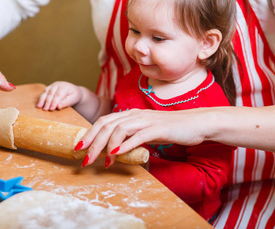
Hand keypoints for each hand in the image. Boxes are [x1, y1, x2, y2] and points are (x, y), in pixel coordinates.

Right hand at [37, 81, 82, 110]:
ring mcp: (52, 85)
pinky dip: (41, 98)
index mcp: (65, 86)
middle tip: (45, 109)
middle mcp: (57, 84)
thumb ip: (66, 102)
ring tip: (39, 107)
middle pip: (51, 93)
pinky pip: (44, 92)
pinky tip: (39, 104)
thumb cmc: (74, 96)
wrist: (74, 91)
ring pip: (46, 92)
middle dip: (47, 102)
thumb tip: (58, 107)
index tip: (51, 109)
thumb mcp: (73, 99)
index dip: (54, 102)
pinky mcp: (49, 88)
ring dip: (42, 100)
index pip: (58, 95)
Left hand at [78, 108, 207, 166]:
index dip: (89, 133)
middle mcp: (135, 114)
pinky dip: (125, 145)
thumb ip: (130, 137)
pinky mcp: (158, 129)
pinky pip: (137, 136)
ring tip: (102, 161)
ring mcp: (146, 120)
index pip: (104, 121)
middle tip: (83, 158)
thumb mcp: (146, 132)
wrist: (195, 124)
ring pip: (118, 130)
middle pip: (106, 125)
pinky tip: (116, 154)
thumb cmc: (170, 129)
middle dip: (92, 142)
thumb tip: (114, 150)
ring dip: (106, 146)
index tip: (79, 148)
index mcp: (130, 114)